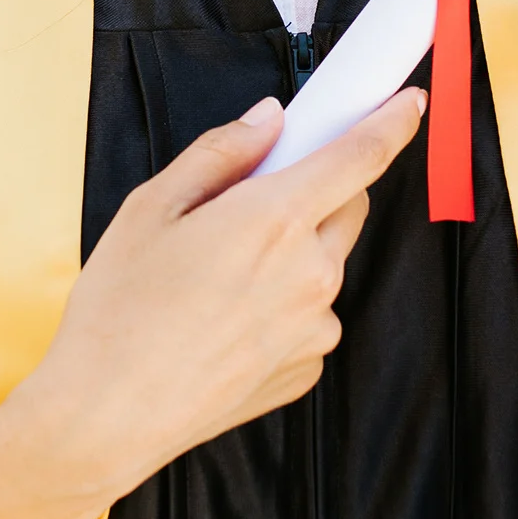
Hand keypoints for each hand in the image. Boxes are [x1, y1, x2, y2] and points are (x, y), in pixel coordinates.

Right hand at [0, 86, 423, 518]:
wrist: (106, 415)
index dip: (392, 122)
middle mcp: (310, 272)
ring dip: (293, 254)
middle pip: (346, 208)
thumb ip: (219, 154)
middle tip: (256, 199)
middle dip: (318, 190)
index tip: (411, 102)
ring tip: (216, 279)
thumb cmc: (119, 309)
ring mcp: (314, 327)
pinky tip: (221, 322)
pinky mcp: (306, 368)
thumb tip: (268, 121)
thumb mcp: (150, 208)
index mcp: (274, 219)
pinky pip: (308, 316)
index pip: (359, 156)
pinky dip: (281, 306)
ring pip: (323, 265)